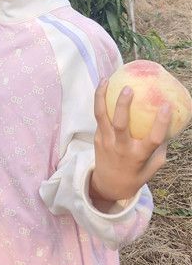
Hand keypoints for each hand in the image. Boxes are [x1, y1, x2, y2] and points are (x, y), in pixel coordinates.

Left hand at [91, 78, 170, 200]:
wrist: (108, 185)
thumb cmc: (136, 174)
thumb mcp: (153, 166)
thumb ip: (160, 149)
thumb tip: (169, 126)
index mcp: (139, 155)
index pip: (153, 138)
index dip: (161, 122)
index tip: (166, 105)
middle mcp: (121, 147)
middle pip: (120, 124)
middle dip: (123, 105)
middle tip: (128, 88)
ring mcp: (106, 142)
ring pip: (101, 116)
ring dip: (101, 96)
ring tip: (106, 79)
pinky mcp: (97, 137)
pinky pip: (98, 116)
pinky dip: (100, 101)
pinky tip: (103, 87)